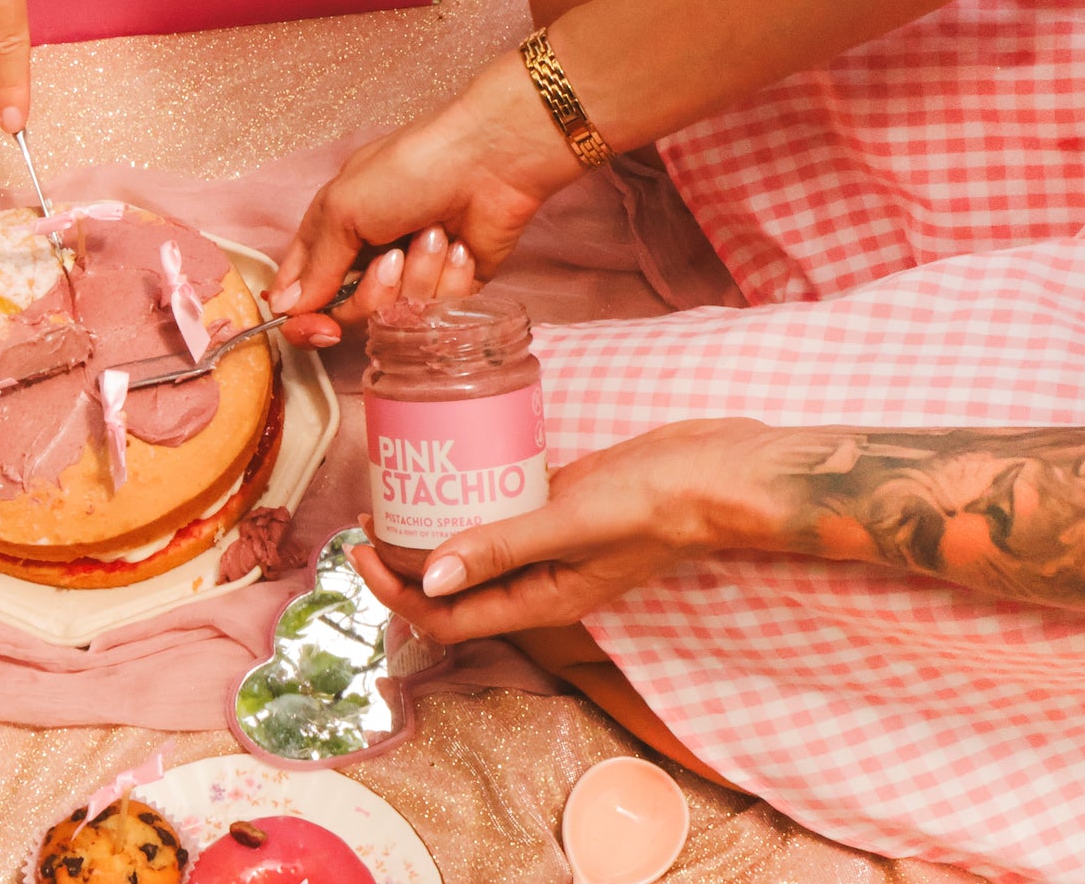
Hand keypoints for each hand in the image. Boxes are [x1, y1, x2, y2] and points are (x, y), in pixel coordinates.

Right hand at [267, 54, 582, 345]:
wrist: (489, 160)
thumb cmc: (409, 169)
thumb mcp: (343, 208)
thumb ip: (315, 264)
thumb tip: (288, 308)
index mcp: (333, 231)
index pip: (301, 292)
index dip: (303, 317)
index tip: (317, 328)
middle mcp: (367, 256)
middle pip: (349, 313)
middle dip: (371, 292)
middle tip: (390, 256)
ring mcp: (410, 273)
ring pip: (395, 314)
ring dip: (416, 275)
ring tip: (433, 234)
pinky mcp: (452, 286)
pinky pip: (437, 311)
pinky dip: (448, 279)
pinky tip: (460, 246)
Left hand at [350, 418, 773, 642]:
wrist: (722, 472)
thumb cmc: (659, 501)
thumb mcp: (573, 522)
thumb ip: (504, 547)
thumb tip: (435, 575)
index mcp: (541, 601)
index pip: (447, 617)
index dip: (396, 591)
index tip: (363, 549)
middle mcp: (541, 581)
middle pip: (453, 588)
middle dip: (403, 561)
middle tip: (371, 515)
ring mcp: (552, 546)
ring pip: (476, 548)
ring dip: (434, 529)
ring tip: (399, 489)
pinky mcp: (562, 509)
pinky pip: (504, 512)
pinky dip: (472, 498)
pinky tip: (453, 465)